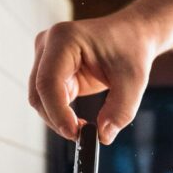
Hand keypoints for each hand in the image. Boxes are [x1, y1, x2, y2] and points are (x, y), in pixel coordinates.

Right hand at [29, 12, 158, 144]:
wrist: (132, 36)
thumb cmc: (131, 50)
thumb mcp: (134, 82)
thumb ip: (120, 111)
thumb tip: (103, 136)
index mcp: (64, 39)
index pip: (48, 82)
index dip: (57, 112)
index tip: (75, 133)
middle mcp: (48, 45)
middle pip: (38, 93)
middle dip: (57, 119)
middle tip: (82, 136)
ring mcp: (46, 58)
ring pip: (40, 100)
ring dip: (58, 119)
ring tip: (84, 129)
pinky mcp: (52, 72)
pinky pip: (49, 101)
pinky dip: (62, 116)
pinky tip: (80, 122)